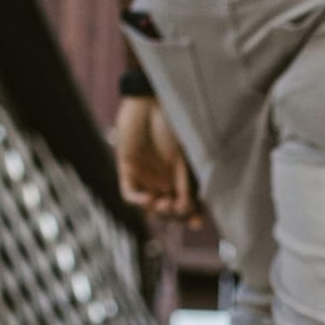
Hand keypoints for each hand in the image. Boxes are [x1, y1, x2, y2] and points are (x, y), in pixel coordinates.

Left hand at [113, 97, 200, 223]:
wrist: (149, 101)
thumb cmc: (172, 121)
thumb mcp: (184, 153)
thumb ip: (187, 179)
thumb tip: (192, 207)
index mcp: (182, 174)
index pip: (188, 202)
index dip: (192, 215)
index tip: (197, 223)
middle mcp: (164, 178)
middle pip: (169, 209)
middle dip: (174, 215)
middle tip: (176, 208)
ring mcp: (146, 175)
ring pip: (150, 207)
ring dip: (157, 211)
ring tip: (162, 204)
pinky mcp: (127, 170)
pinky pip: (130, 194)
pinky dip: (139, 202)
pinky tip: (149, 200)